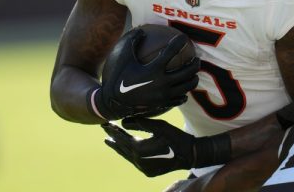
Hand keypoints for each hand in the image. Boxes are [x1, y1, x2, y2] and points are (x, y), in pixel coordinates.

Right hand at [96, 28, 199, 118]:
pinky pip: (179, 99)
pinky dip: (184, 93)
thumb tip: (143, 30)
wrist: (112, 102)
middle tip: (196, 58)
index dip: (179, 42)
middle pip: (186, 71)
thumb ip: (132, 40)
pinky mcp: (162, 105)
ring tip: (194, 74)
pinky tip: (184, 90)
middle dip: (195, 63)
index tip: (184, 37)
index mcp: (153, 69)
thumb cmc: (117, 76)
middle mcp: (162, 83)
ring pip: (187, 86)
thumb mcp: (121, 55)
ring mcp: (164, 95)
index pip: (171, 52)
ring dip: (193, 78)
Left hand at [102, 118, 229, 176]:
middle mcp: (138, 161)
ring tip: (110, 141)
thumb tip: (124, 121)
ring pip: (127, 156)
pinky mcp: (148, 172)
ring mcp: (143, 168)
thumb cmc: (175, 137)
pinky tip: (126, 150)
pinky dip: (129, 154)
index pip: (121, 138)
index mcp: (139, 149)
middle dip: (113, 138)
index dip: (113, 130)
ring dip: (119, 148)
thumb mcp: (159, 125)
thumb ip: (141, 122)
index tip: (105, 123)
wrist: (189, 154)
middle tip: (104, 130)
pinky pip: (134, 162)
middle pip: (122, 148)